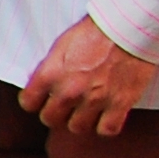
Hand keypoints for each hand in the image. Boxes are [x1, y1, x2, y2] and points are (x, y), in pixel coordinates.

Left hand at [21, 14, 158, 135]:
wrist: (130, 28)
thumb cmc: (96, 31)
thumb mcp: (62, 45)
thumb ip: (50, 68)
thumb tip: (40, 83)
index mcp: (50, 73)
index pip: (28, 103)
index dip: (35, 102)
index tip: (43, 99)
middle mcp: (69, 90)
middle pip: (50, 119)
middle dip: (57, 114)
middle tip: (67, 106)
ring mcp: (94, 99)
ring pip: (76, 128)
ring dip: (81, 120)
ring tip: (88, 110)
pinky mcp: (120, 103)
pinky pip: (107, 130)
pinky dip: (107, 126)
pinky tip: (108, 116)